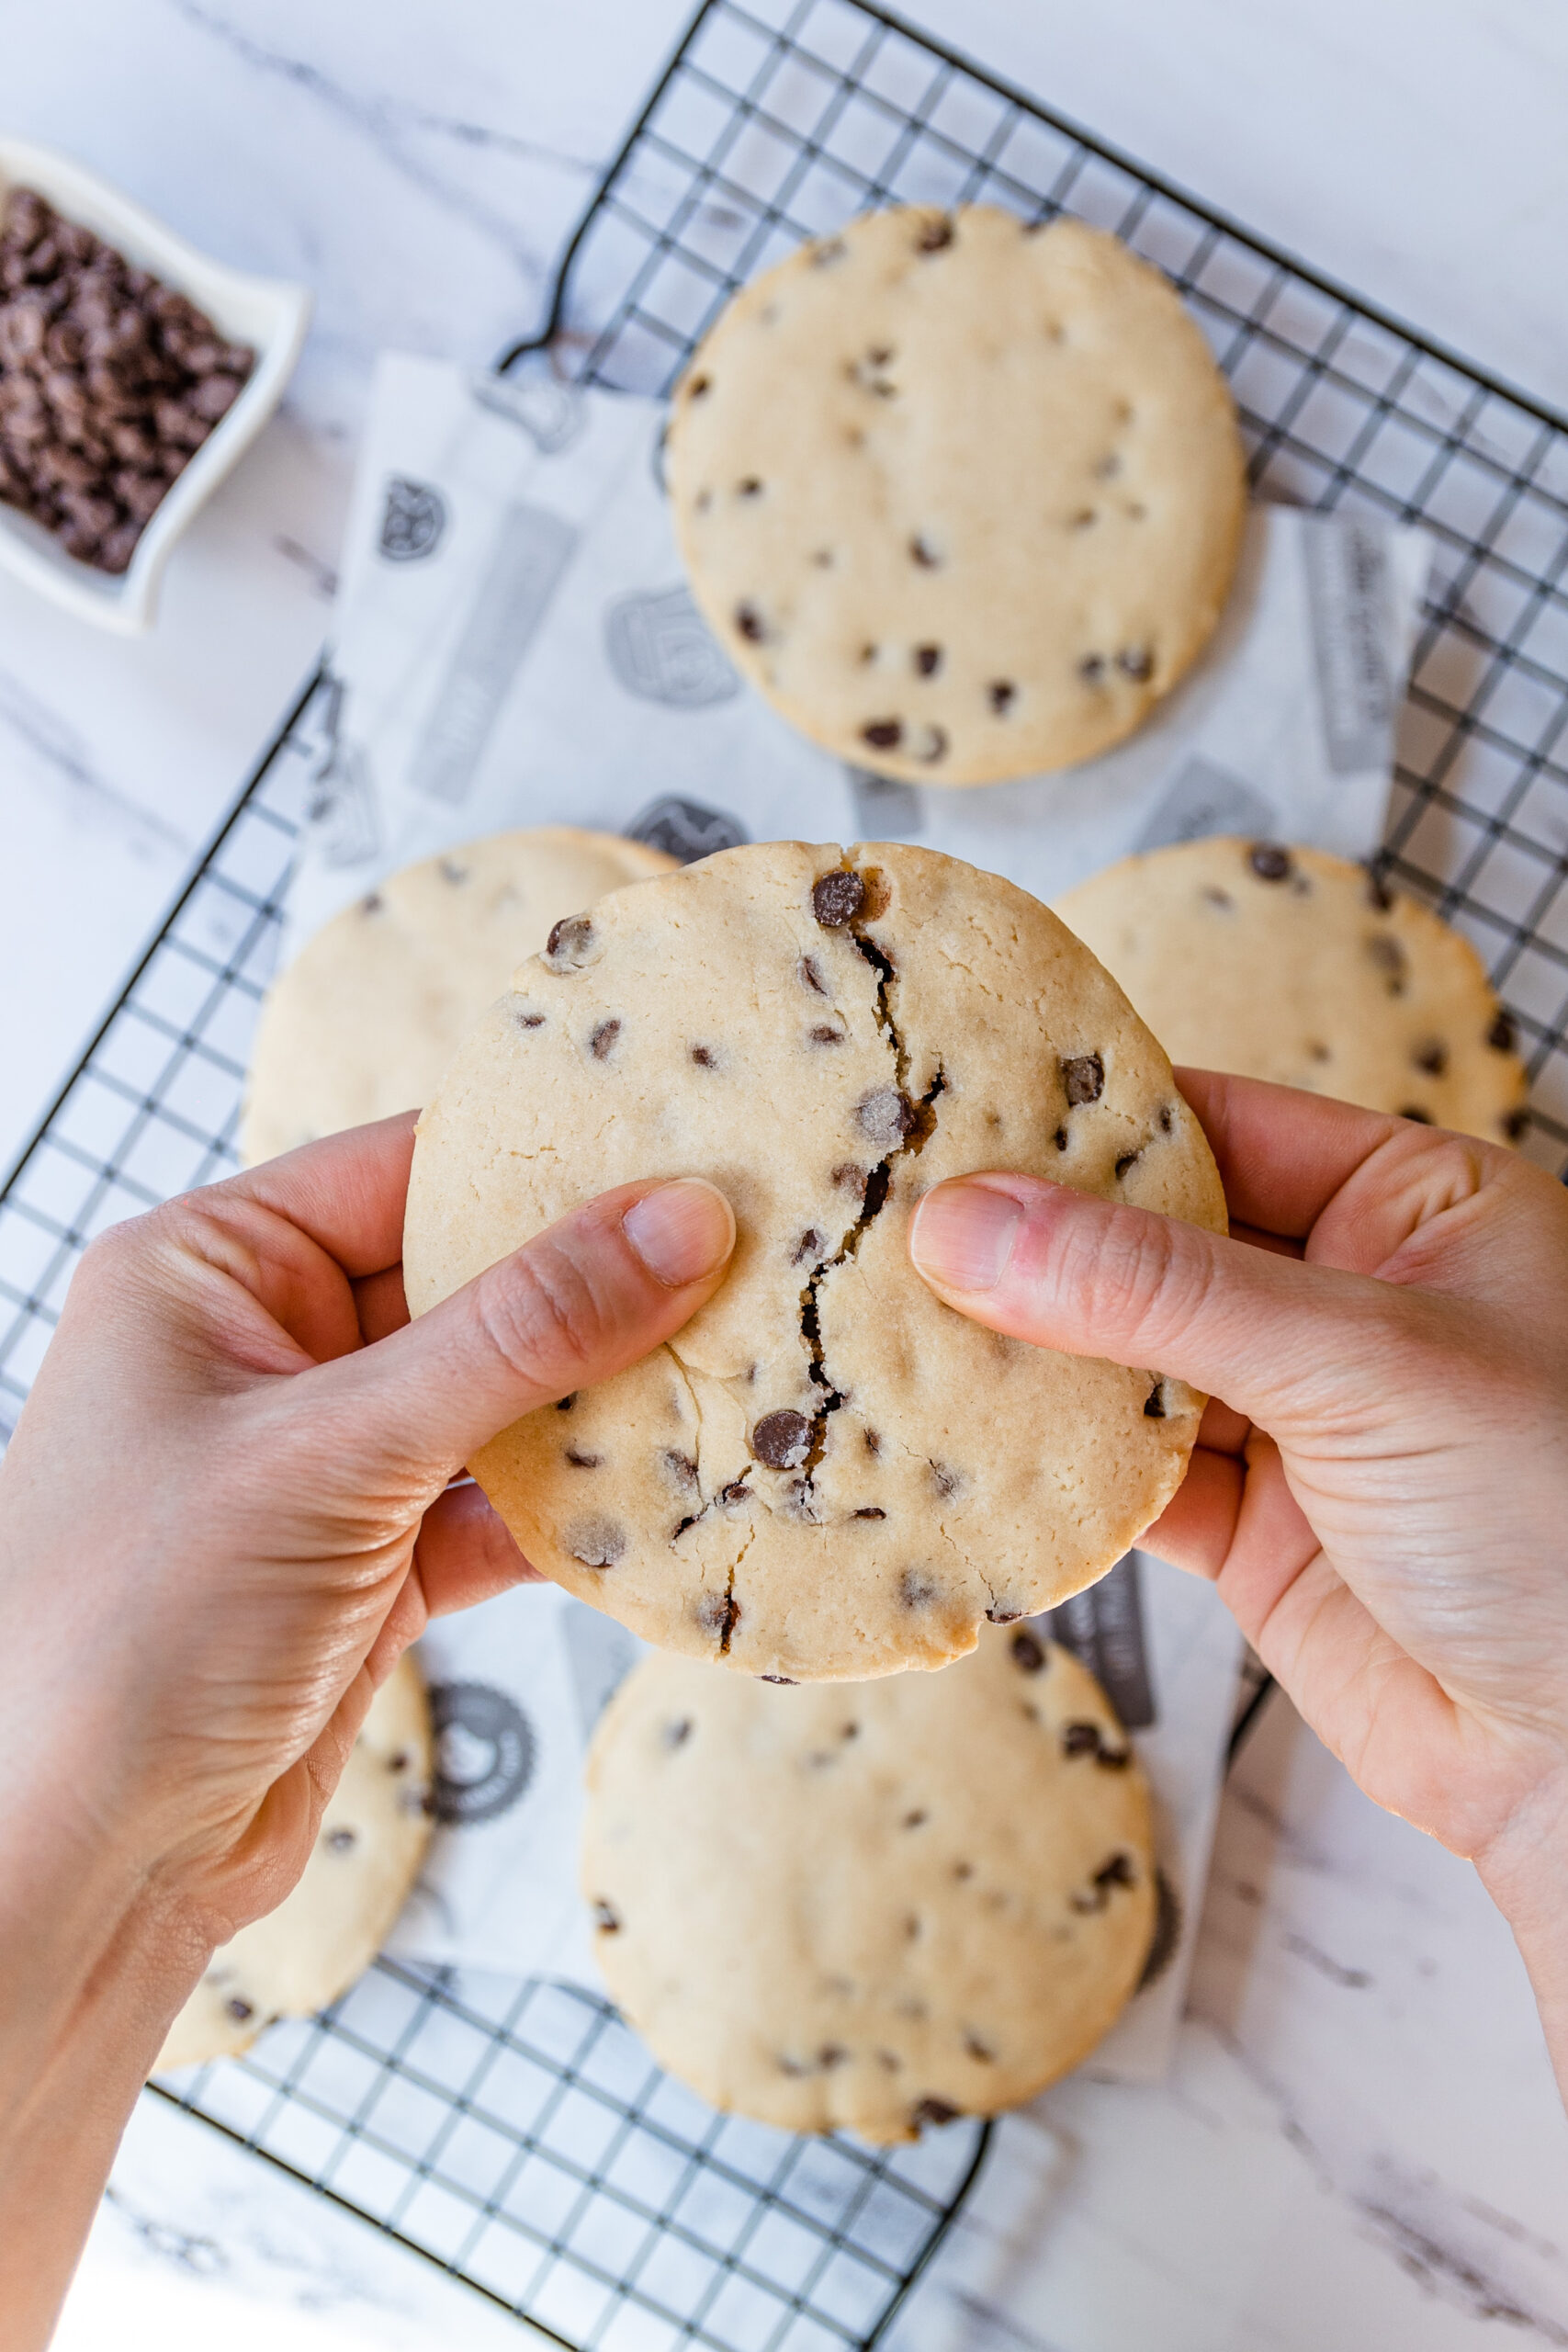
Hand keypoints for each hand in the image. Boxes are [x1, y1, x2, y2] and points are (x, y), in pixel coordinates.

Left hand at [0, 1114, 733, 2349]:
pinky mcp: (371, 1568)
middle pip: (466, 1281)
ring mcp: (323, 1464)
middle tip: (750, 1263)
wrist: (77, 1867)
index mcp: (208, 1271)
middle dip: (597, 1287)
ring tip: (740, 1371)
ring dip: (602, 1402)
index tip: (690, 1149)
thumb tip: (674, 1226)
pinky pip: (501, 1505)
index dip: (545, 1157)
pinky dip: (578, 1507)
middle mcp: (262, 1350)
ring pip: (497, 1398)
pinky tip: (675, 1494)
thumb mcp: (332, 1451)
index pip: (404, 1167)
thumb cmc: (126, 1629)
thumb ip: (515, 1335)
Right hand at [908, 1073, 1567, 2088]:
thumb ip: (1159, 1290)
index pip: (1219, 1123)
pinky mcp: (1254, 1529)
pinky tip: (964, 1442)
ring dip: (1025, 1359)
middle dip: (1032, 1244)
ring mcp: (1298, 1417)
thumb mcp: (1364, 1362)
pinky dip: (1050, 1469)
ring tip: (886, 1325)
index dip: (1086, 1123)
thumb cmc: (1560, 1523)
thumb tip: (972, 1223)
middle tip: (882, 1221)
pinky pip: (1126, 1476)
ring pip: (1124, 1360)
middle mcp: (1351, 1299)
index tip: (945, 1115)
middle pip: (1152, 1241)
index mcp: (1416, 1205)